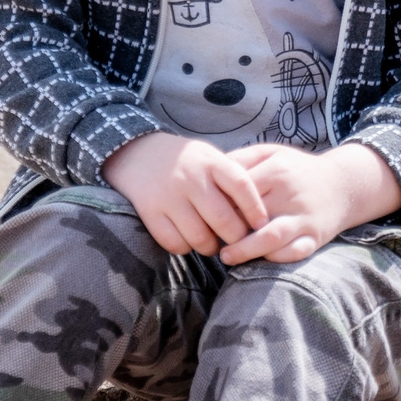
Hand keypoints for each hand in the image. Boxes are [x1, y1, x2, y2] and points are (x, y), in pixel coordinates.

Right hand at [101, 132, 267, 255]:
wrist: (138, 152)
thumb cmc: (187, 161)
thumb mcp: (211, 158)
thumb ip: (232, 180)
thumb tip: (259, 216)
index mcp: (211, 162)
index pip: (242, 186)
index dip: (256, 209)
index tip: (262, 225)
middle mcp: (191, 178)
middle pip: (223, 220)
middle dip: (236, 238)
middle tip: (238, 242)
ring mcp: (169, 196)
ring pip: (200, 237)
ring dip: (211, 248)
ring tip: (213, 244)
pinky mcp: (149, 212)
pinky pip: (174, 243)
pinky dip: (185, 248)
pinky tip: (188, 241)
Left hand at [220, 142, 400, 264]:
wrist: (344, 185)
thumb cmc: (298, 170)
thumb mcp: (273, 152)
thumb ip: (243, 158)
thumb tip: (209, 172)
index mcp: (277, 170)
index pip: (239, 189)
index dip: (218, 203)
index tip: (204, 212)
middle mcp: (291, 194)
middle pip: (251, 215)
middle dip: (227, 230)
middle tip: (208, 238)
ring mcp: (304, 217)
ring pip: (271, 237)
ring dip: (246, 250)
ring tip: (226, 257)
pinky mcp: (315, 237)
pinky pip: (294, 252)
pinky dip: (274, 258)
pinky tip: (258, 260)